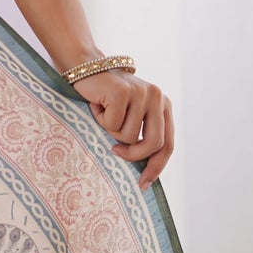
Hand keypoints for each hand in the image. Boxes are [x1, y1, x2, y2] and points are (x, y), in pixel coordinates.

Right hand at [73, 70, 174, 188]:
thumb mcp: (130, 117)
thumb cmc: (106, 99)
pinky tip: (97, 104)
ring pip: (129, 136)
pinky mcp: (123, 92)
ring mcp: (142, 93)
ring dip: (110, 131)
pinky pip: (112, 124)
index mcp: (163, 105)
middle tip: (115, 152)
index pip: (168, 144)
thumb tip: (145, 174)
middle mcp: (157, 97)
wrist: (84, 68)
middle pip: (154, 143)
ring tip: (104, 113)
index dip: (157, 167)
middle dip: (134, 156)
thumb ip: (142, 135)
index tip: (143, 184)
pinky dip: (100, 120)